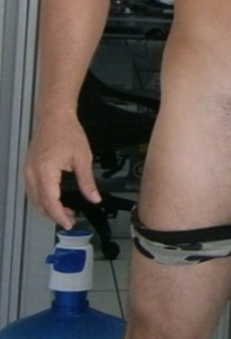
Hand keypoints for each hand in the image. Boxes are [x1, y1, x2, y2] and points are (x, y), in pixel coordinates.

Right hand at [25, 113, 100, 228]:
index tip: (69, 223)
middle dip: (54, 214)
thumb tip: (94, 198)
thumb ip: (87, 182)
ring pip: (34, 198)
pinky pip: (32, 189)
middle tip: (70, 220)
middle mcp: (32, 172)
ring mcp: (28, 170)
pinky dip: (42, 199)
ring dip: (47, 208)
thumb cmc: (68, 132)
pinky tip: (55, 201)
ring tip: (65, 212)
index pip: (50, 201)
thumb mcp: (83, 158)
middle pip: (39, 202)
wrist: (54, 116)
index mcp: (45, 170)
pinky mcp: (28, 167)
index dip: (59, 215)